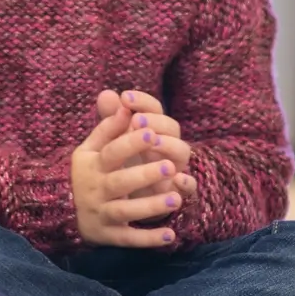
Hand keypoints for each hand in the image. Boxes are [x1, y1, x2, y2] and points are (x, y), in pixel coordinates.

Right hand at [71, 93, 193, 247]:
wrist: (58, 210)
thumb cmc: (85, 172)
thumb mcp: (89, 148)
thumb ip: (108, 127)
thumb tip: (123, 102)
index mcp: (93, 164)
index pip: (111, 152)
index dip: (130, 142)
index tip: (150, 132)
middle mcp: (96, 189)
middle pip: (120, 182)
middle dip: (145, 174)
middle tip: (170, 166)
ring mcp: (102, 214)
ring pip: (126, 211)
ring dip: (150, 206)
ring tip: (175, 198)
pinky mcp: (109, 235)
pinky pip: (129, 239)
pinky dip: (148, 239)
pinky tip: (170, 236)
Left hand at [96, 90, 196, 205]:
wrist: (126, 200)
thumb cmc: (122, 164)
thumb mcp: (113, 143)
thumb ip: (111, 120)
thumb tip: (105, 94)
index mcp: (151, 129)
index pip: (154, 108)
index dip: (142, 101)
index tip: (124, 97)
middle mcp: (166, 145)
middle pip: (171, 126)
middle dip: (154, 121)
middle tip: (136, 120)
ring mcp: (174, 167)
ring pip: (182, 151)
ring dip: (169, 145)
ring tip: (153, 142)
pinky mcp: (176, 190)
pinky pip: (189, 185)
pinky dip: (186, 182)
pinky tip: (178, 180)